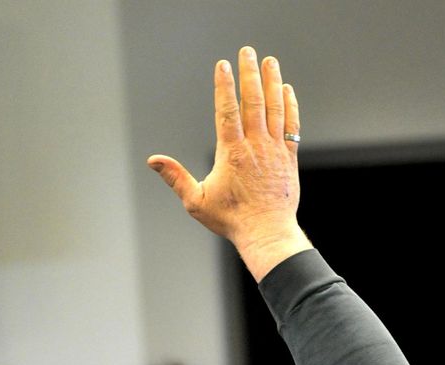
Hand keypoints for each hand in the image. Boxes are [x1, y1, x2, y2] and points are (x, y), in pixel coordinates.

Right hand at [148, 47, 311, 280]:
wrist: (267, 233)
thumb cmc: (231, 220)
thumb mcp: (196, 201)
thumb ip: (175, 177)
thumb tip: (153, 160)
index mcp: (231, 152)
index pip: (227, 110)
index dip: (224, 86)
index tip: (223, 65)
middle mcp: (255, 146)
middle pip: (253, 101)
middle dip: (249, 73)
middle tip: (247, 52)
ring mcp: (274, 150)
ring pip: (274, 108)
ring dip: (272, 82)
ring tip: (270, 61)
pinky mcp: (289, 158)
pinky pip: (291, 125)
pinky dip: (289, 105)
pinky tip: (286, 90)